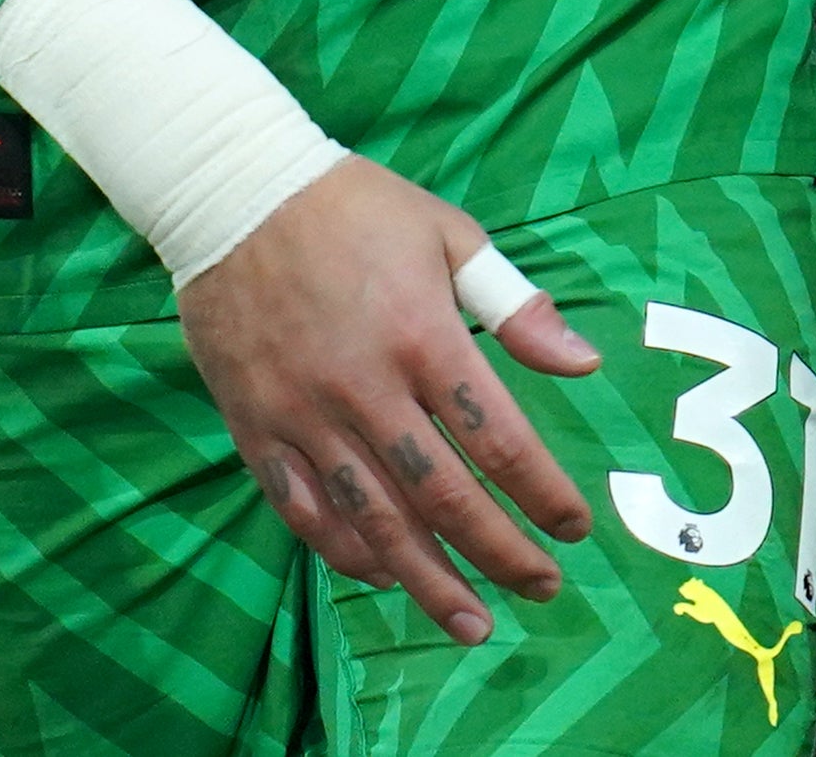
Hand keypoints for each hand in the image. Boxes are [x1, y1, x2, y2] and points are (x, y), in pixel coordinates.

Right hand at [182, 157, 605, 641]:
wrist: (231, 192)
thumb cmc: (353, 208)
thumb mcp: (447, 233)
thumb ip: (513, 304)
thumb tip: (584, 362)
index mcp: (423, 336)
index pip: (498, 438)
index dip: (542, 493)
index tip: (574, 528)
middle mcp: (365, 387)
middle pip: (443, 496)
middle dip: (499, 553)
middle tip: (542, 588)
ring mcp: (304, 414)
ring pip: (374, 519)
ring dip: (428, 580)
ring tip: (472, 622)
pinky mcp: (255, 426)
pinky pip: (303, 509)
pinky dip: (342, 551)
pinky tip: (380, 575)